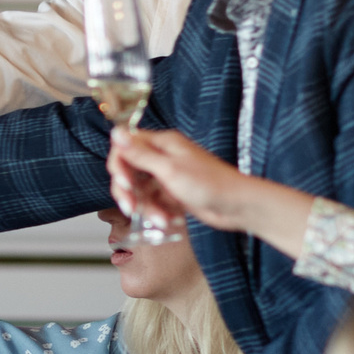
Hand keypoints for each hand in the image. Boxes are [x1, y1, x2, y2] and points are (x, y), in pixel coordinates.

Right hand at [106, 126, 240, 230]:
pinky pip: (152, 202)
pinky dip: (157, 213)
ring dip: (145, 208)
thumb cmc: (210, 184)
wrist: (238, 207)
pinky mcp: (172, 193)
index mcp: (162, 143)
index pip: (125, 148)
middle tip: (131, 208)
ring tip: (161, 220)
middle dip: (127, 192)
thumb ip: (140, 153)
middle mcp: (162, 157)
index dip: (119, 166)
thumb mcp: (169, 169)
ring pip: (139, 191)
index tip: (125, 183)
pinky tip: (168, 220)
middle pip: (128, 171)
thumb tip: (116, 132)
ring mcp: (167, 176)